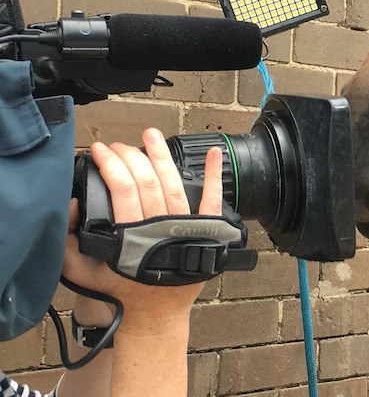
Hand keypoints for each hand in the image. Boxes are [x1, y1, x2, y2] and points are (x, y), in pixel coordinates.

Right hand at [63, 128, 222, 333]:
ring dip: (162, 156)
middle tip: (118, 144)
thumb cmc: (122, 292)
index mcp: (131, 237)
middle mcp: (160, 229)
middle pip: (147, 181)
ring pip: (174, 184)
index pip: (121, 188)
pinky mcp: (207, 232)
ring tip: (151, 135)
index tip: (99, 150)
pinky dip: (214, 175)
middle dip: (130, 156)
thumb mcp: (84, 273)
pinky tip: (214, 154)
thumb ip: (69, 242)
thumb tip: (71, 205)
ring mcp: (186, 229)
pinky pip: (213, 200)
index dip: (110, 163)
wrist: (156, 316)